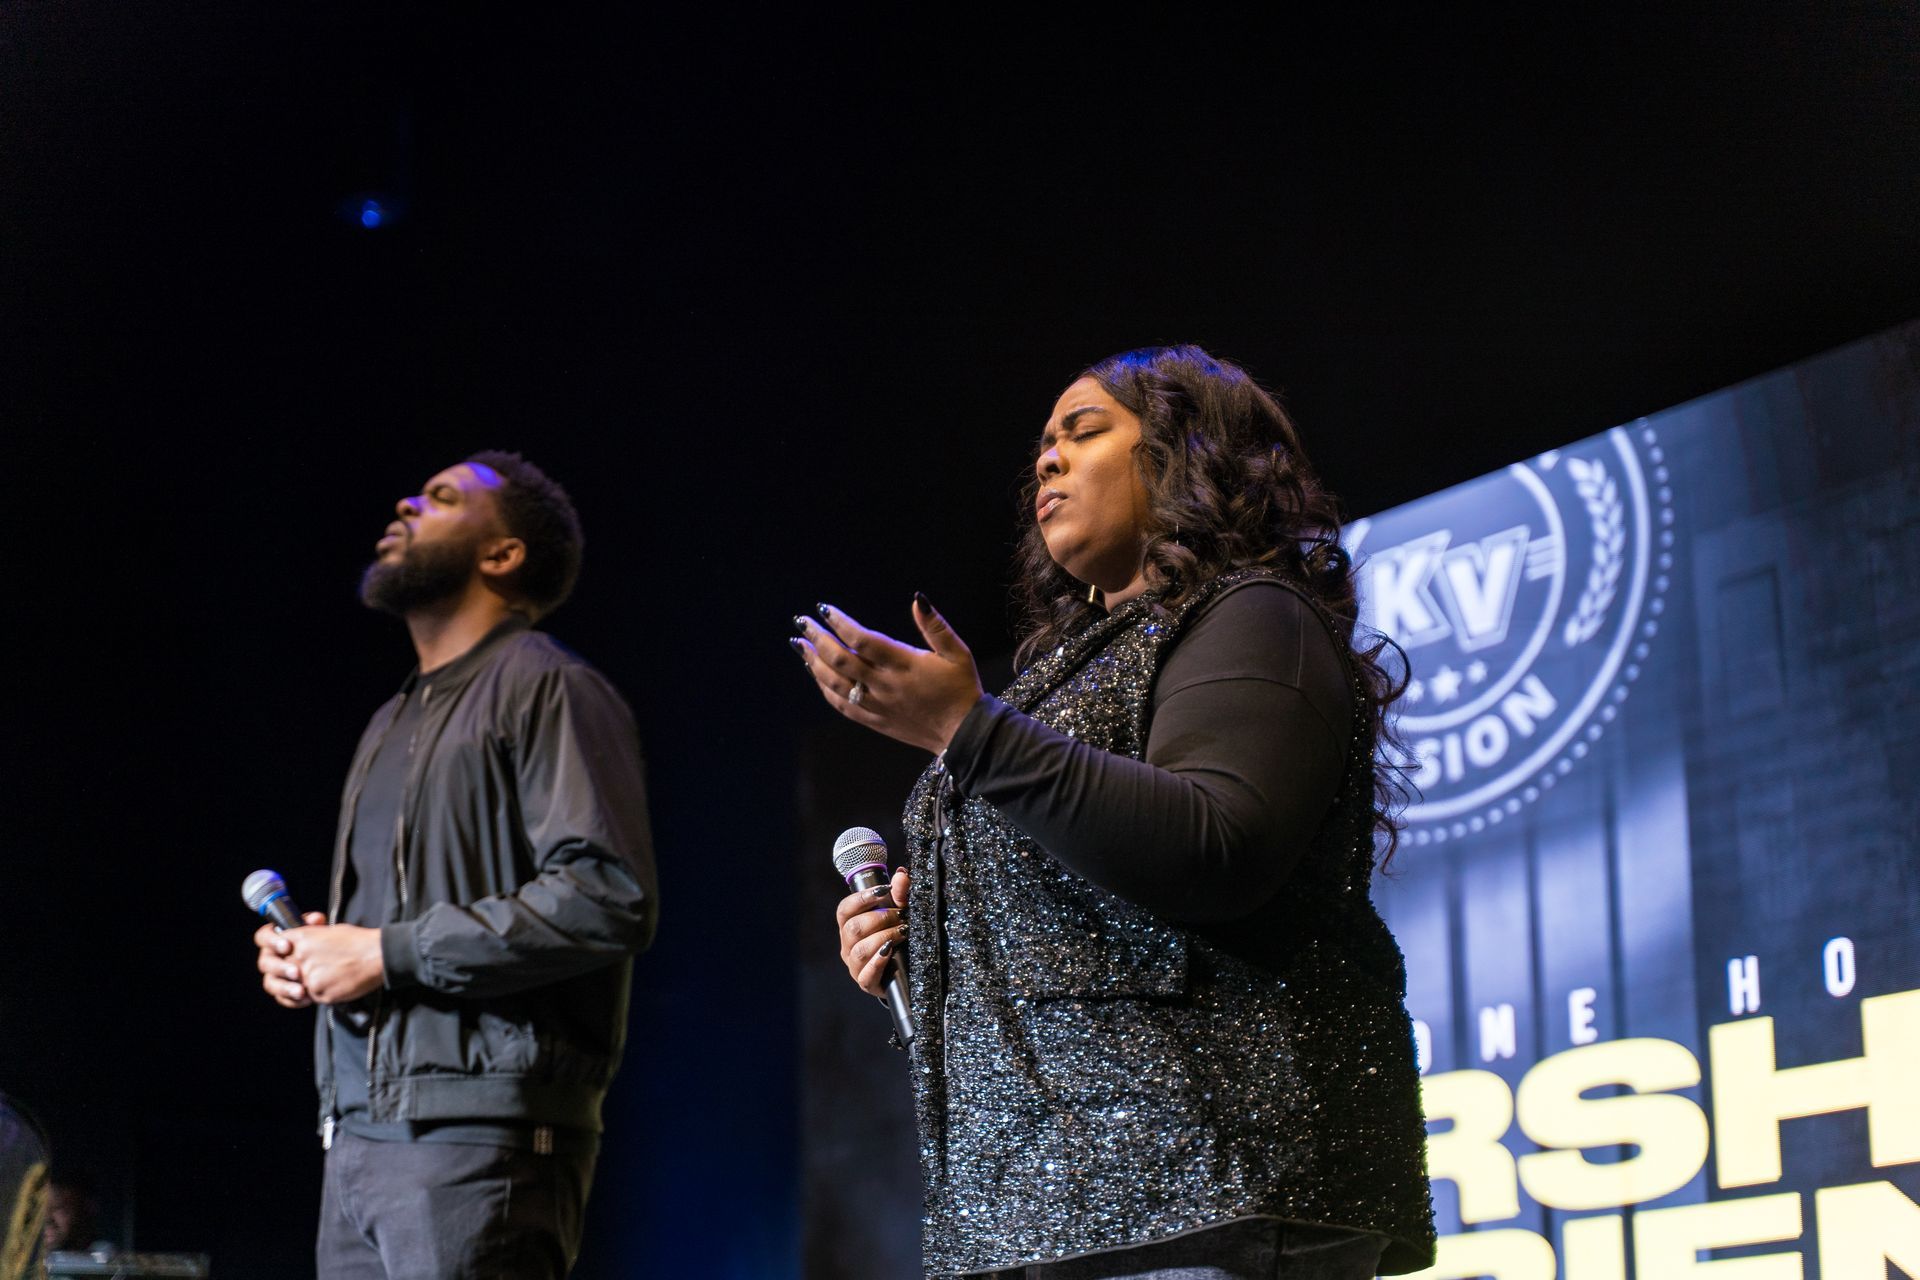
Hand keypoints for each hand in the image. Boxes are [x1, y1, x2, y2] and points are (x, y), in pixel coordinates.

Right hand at [255, 912, 326, 1007]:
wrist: (335, 962)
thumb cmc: (321, 942)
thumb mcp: (319, 930)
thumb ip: (314, 924)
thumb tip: (315, 919)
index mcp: (275, 940)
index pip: (263, 937)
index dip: (272, 941)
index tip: (287, 945)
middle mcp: (271, 958)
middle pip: (265, 963)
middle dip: (280, 967)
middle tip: (296, 971)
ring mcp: (275, 976)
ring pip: (271, 983)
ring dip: (285, 987)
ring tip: (301, 990)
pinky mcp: (283, 992)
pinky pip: (282, 998)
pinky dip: (292, 1000)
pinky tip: (306, 999)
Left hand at [287, 923, 385, 1004]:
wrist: (378, 955)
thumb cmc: (359, 941)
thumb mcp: (329, 931)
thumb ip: (308, 940)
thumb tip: (299, 948)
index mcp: (302, 937)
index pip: (276, 946)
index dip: (282, 952)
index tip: (289, 955)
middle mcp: (300, 957)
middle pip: (284, 969)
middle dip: (295, 972)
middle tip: (311, 971)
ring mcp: (308, 977)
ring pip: (297, 986)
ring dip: (309, 984)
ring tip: (327, 978)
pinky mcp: (318, 993)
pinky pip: (312, 997)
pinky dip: (321, 993)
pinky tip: (336, 984)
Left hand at [792, 595, 982, 753]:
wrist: (962, 733)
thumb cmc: (961, 688)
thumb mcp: (957, 653)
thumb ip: (935, 626)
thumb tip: (918, 598)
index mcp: (904, 664)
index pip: (862, 639)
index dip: (840, 623)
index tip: (824, 609)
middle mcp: (885, 685)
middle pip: (841, 659)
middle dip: (818, 639)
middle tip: (802, 622)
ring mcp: (877, 704)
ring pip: (835, 683)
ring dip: (814, 663)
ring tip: (800, 646)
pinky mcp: (875, 720)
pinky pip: (842, 705)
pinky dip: (825, 688)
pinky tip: (816, 674)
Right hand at [835, 869, 908, 997]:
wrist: (907, 970)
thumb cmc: (898, 936)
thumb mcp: (900, 913)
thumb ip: (900, 894)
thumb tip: (901, 875)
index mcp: (850, 925)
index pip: (845, 909)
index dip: (862, 898)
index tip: (885, 891)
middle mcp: (848, 945)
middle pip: (854, 928)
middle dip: (880, 918)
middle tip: (902, 916)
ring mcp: (854, 965)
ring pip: (860, 950)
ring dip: (883, 938)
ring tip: (902, 932)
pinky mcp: (866, 983)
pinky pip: (866, 975)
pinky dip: (878, 962)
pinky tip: (890, 953)